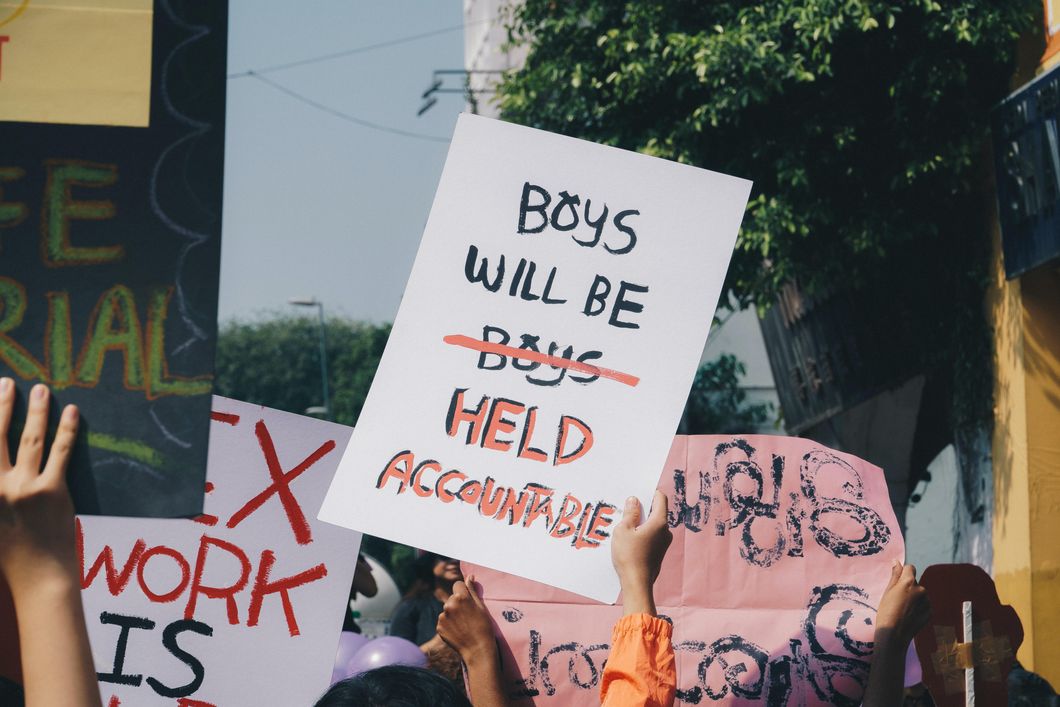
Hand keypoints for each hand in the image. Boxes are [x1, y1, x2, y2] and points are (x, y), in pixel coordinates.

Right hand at [0, 380, 79, 595]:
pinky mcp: (53, 490)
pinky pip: (61, 452)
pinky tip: (72, 411)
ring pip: (30, 438)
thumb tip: (0, 467)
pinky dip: (67, 429)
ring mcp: (25, 487)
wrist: (38, 577)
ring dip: (36, 411)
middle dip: (0, 406)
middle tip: (6, 383)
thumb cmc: (10, 554)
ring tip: (40, 390)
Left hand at [436, 575, 496, 665]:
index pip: (457, 585)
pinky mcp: (438, 627)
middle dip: (458, 604)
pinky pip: (443, 621)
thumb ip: (472, 591)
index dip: (463, 592)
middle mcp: (449, 604)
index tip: (468, 601)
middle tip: (468, 617)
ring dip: (452, 615)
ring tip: (463, 625)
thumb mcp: (481, 607)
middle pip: (452, 598)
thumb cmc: (483, 627)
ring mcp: (443, 616)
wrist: (478, 650)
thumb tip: (469, 577)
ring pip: (447, 610)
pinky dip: (448, 625)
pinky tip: (457, 632)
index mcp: (461, 597)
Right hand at [611, 491, 671, 614]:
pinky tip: (629, 539)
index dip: (650, 492)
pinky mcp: (659, 553)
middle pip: (656, 512)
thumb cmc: (629, 556)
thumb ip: (630, 513)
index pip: (660, 498)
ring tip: (624, 525)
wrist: (637, 584)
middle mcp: (665, 531)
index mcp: (659, 522)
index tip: (638, 492)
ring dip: (641, 522)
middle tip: (627, 508)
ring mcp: (664, 543)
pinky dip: (642, 534)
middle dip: (642, 508)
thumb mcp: (623, 530)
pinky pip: (652, 536)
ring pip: (653, 525)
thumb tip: (634, 500)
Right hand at [875, 561, 930, 648]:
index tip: (897, 584)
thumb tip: (896, 561)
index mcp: (909, 582)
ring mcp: (927, 601)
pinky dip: (918, 608)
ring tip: (903, 610)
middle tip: (897, 600)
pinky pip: (924, 605)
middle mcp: (921, 589)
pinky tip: (909, 616)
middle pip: (915, 582)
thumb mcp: (887, 591)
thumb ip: (895, 575)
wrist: (894, 634)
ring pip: (920, 594)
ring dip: (914, 598)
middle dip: (908, 587)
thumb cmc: (886, 611)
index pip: (910, 568)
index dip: (903, 574)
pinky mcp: (930, 612)